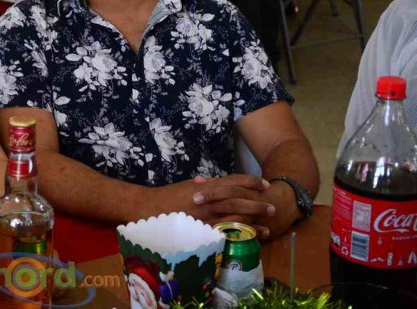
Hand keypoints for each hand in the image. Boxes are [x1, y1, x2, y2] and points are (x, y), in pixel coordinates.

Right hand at [151, 175, 273, 238]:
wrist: (148, 209)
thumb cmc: (166, 197)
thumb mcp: (185, 186)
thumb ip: (200, 185)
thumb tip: (210, 181)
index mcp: (205, 187)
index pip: (233, 181)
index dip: (251, 182)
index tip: (265, 184)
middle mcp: (208, 200)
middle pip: (239, 200)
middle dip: (257, 203)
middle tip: (272, 206)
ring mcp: (206, 217)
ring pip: (235, 217)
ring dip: (254, 221)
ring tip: (268, 225)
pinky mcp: (202, 231)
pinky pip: (226, 233)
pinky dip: (240, 235)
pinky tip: (251, 238)